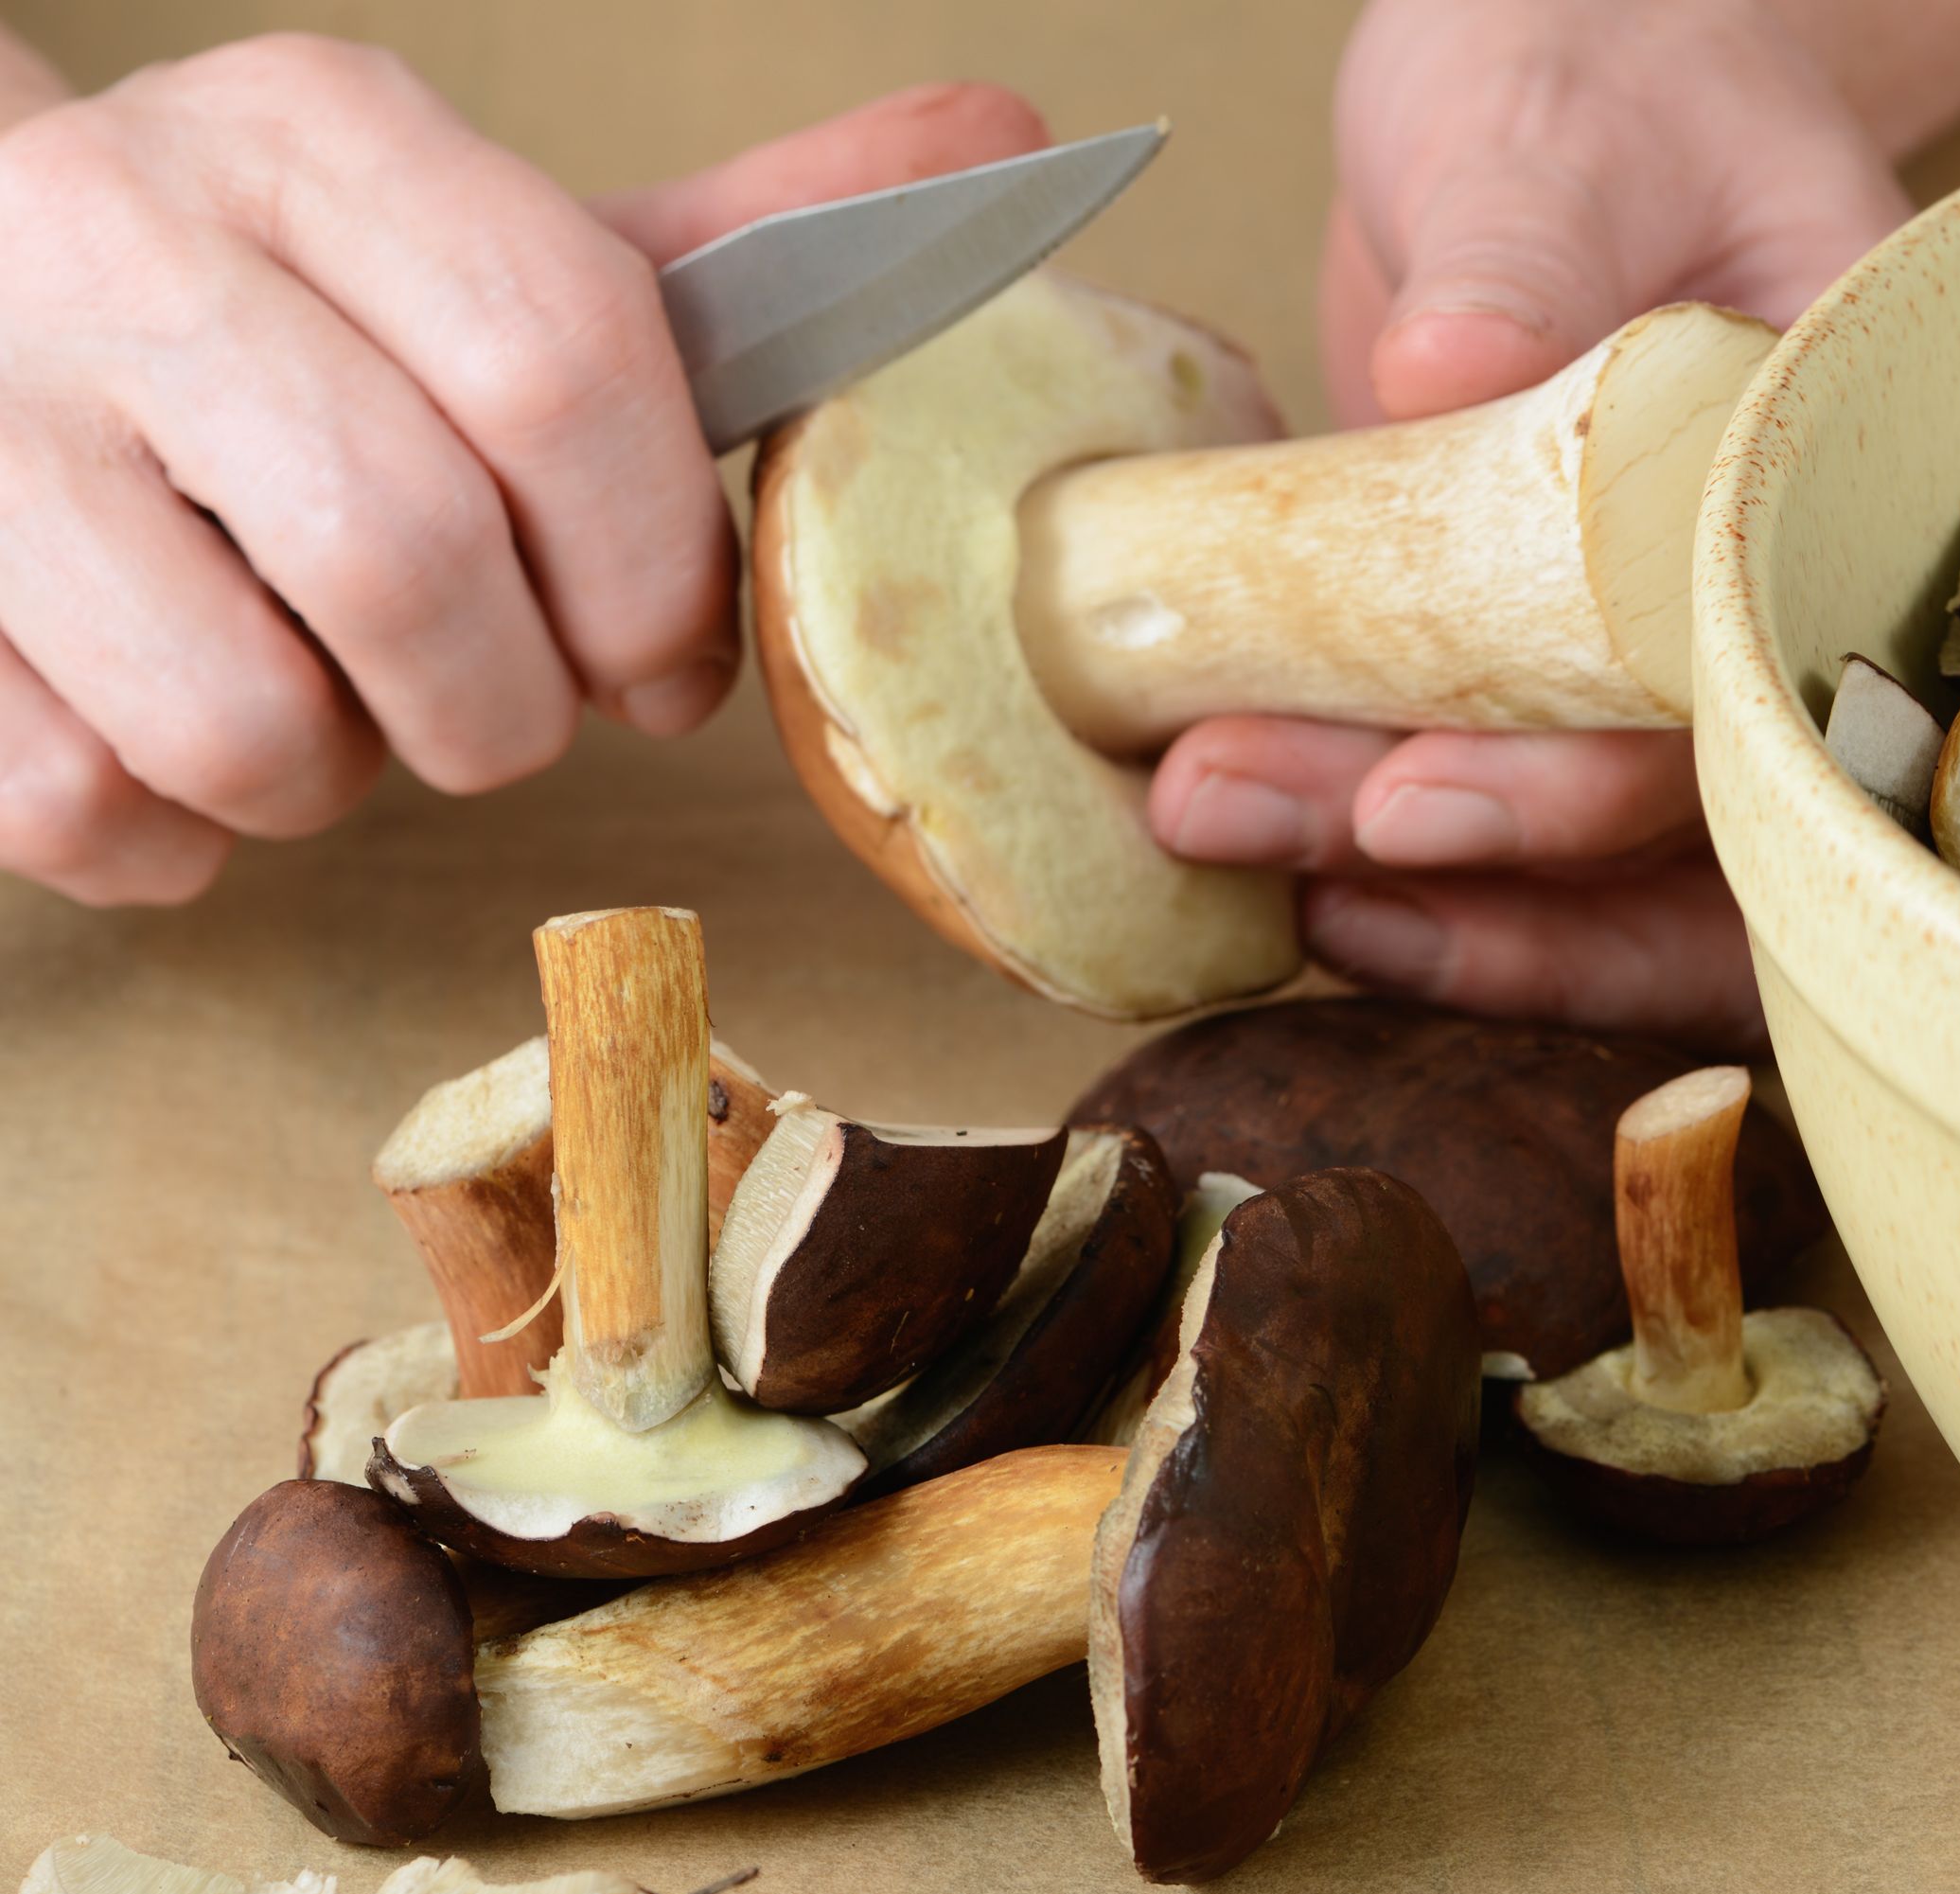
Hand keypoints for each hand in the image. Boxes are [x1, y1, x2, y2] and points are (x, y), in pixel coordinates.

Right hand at [0, 36, 1045, 904]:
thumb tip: (1009, 140)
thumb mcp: (504, 248)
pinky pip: (94, 811)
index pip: (567, 360)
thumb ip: (741, 240)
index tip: (673, 666)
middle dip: (508, 703)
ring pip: (247, 722)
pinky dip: (183, 837)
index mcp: (327, 134)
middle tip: (508, 700)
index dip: (656, 567)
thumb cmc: (296, 312)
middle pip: (415, 560)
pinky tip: (183, 733)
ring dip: (339, 774)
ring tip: (331, 696)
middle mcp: (129, 237)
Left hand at [1147, 0, 1905, 1048]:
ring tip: (1227, 833)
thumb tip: (1445, 370)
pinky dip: (1388, 847)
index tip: (1415, 802)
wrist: (1557, 89)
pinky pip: (1501, 802)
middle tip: (1279, 850)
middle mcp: (1774, 608)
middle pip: (1683, 847)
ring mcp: (1667, 660)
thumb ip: (1521, 249)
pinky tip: (1267, 848)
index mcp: (1837, 482)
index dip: (1590, 791)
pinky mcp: (1554, 672)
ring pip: (1601, 875)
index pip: (1740, 701)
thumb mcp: (1559, 134)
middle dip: (1484, 887)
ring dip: (1420, 894)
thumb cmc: (1602, 76)